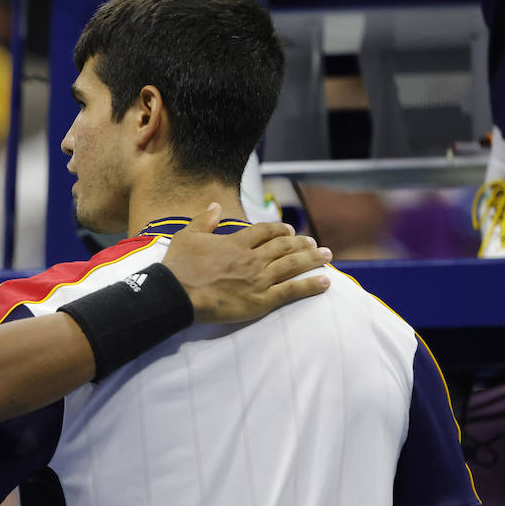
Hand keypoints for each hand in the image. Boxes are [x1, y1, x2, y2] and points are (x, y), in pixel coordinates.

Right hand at [162, 203, 331, 322]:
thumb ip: (204, 220)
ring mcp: (260, 279)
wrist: (177, 293)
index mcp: (237, 243)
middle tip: (314, 243)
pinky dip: (310, 285)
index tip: (288, 231)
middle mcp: (253, 258)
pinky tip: (325, 281)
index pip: (265, 231)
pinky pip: (292, 290)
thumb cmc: (179, 266)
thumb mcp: (187, 236)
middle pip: (285, 246)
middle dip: (302, 243)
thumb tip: (215, 205)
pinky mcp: (262, 300)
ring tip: (327, 256)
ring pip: (293, 265)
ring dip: (313, 259)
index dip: (279, 230)